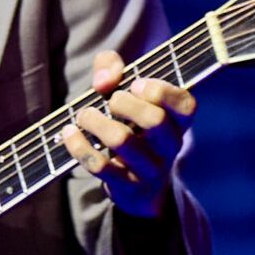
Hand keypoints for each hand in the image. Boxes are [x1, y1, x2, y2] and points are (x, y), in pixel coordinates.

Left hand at [58, 49, 196, 216]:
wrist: (140, 187)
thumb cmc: (131, 124)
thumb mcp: (126, 90)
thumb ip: (112, 67)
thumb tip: (102, 81)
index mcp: (179, 122)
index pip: (185, 104)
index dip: (160, 90)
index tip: (135, 85)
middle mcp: (171, 146)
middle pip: (154, 120)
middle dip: (124, 103)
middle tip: (111, 102)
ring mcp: (152, 169)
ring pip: (122, 140)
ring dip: (95, 121)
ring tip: (84, 115)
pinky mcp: (128, 186)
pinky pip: (100, 166)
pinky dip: (79, 145)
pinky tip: (69, 133)